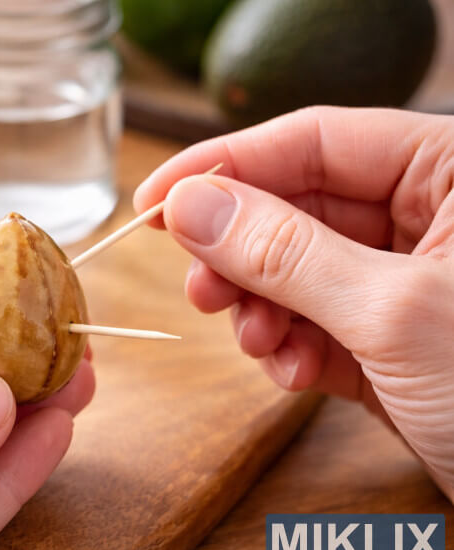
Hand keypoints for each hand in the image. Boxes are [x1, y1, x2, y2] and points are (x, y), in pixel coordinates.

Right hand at [134, 106, 453, 500]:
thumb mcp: (393, 313)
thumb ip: (285, 254)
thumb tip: (191, 206)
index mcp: (450, 174)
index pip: (312, 141)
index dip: (225, 166)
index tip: (156, 199)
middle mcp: (425, 217)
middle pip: (292, 209)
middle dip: (240, 256)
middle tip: (201, 290)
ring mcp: (400, 280)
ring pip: (292, 271)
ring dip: (261, 311)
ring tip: (260, 343)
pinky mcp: (385, 338)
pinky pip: (311, 323)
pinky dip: (290, 350)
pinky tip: (297, 375)